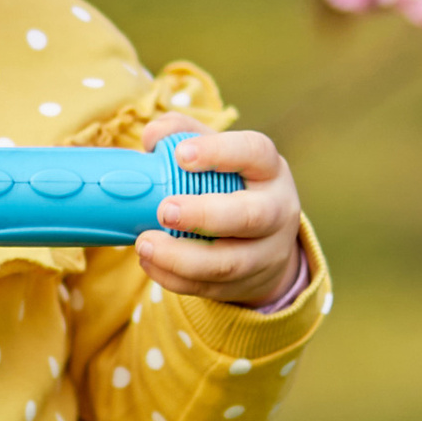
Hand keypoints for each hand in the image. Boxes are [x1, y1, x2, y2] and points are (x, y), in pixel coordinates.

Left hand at [134, 121, 304, 308]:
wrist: (266, 243)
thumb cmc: (230, 186)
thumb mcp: (216, 155)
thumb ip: (182, 133)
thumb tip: (152, 136)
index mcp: (268, 169)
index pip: (254, 152)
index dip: (219, 152)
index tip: (180, 155)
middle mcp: (276, 210)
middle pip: (250, 216)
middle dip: (204, 214)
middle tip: (164, 210)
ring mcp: (265, 253)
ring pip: (228, 262)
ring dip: (180, 257)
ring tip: (144, 243)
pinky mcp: (245, 284)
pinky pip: (209, 287)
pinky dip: (174, 278)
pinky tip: (149, 262)